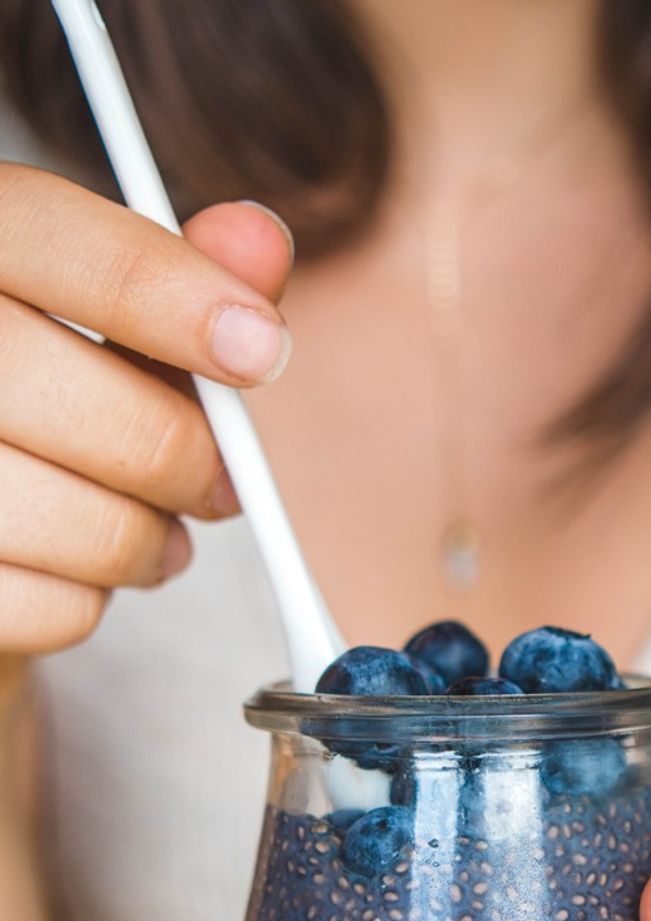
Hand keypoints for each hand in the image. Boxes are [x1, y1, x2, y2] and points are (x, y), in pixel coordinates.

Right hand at [0, 164, 294, 653]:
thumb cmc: (39, 399)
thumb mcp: (97, 320)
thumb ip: (180, 278)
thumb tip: (262, 237)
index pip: (51, 238)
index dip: (169, 294)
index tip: (263, 348)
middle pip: (67, 394)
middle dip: (181, 453)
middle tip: (225, 484)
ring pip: (71, 520)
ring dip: (145, 542)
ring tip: (150, 531)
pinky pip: (47, 605)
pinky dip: (87, 601)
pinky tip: (75, 570)